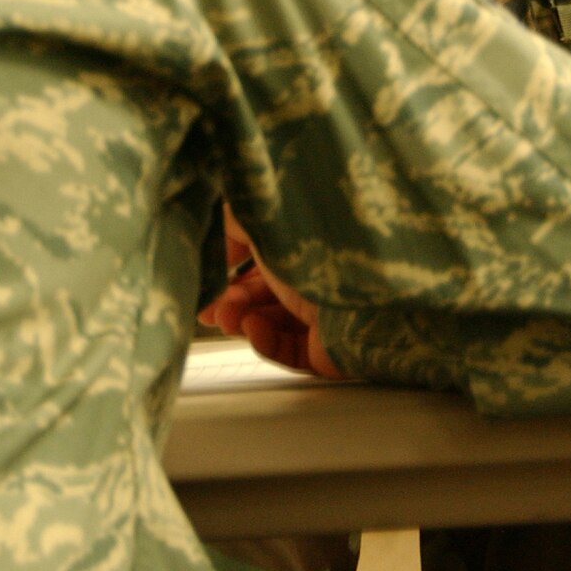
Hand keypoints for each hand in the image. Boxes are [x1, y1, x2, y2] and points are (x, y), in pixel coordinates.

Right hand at [199, 213, 343, 379]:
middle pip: (262, 293)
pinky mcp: (329, 349)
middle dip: (230, 300)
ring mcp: (323, 315)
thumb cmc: (318, 253)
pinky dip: (267, 343)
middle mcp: (314, 277)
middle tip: (209, 308)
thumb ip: (234, 220)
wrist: (365, 298)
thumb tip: (215, 228)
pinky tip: (254, 331)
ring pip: (272, 323)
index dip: (228, 267)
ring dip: (242, 321)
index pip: (260, 257)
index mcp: (302, 244)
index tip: (206, 276)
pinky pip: (291, 350)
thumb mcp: (263, 223)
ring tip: (228, 320)